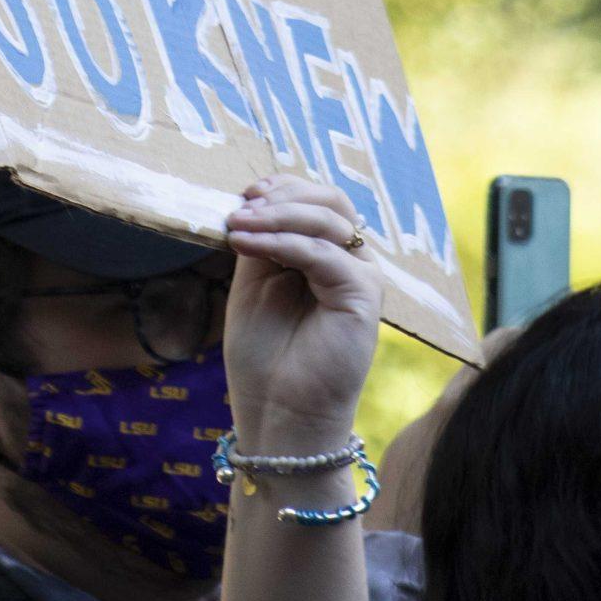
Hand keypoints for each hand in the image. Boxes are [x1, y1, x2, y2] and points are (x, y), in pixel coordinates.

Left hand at [220, 175, 381, 445]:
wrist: (278, 412)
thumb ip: (261, 240)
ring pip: (328, 221)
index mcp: (326, 256)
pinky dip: (282, 242)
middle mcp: (349, 262)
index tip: (245, 192)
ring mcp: (361, 277)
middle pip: (330, 201)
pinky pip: (323, 254)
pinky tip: (245, 242)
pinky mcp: (364, 296)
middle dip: (283, 196)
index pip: (316, 201)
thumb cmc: (265, 354)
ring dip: (277, 215)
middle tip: (241, 208)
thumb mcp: (254, 282)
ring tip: (236, 224)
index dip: (283, 187)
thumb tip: (254, 199)